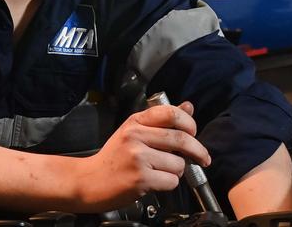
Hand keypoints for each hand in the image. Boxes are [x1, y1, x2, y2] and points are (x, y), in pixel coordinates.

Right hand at [73, 101, 210, 211]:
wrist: (89, 180)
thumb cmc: (113, 158)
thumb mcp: (133, 131)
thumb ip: (161, 120)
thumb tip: (188, 106)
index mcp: (135, 122)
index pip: (171, 113)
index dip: (189, 122)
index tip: (194, 132)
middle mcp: (136, 136)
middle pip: (181, 139)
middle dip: (198, 150)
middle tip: (202, 157)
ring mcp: (137, 157)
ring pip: (178, 163)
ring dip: (177, 171)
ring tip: (161, 172)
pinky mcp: (140, 178)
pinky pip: (171, 181)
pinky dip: (169, 184)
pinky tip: (155, 182)